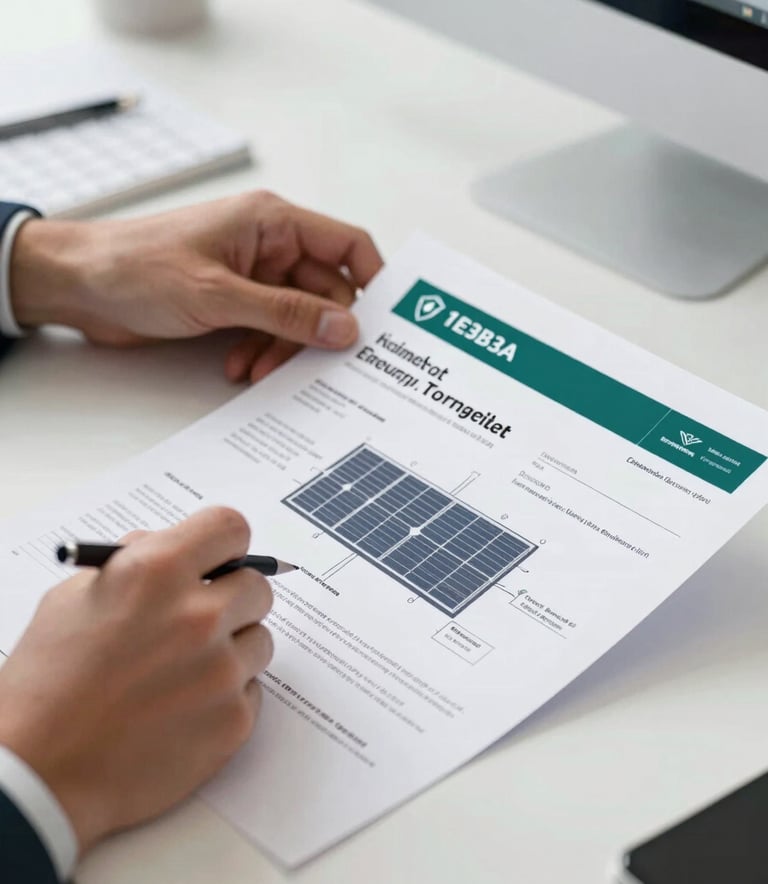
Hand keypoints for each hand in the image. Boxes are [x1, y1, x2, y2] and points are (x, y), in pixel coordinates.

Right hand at [0, 507, 272, 854]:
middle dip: (233, 599)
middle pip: (257, 587)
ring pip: (259, 640)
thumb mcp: (74, 598)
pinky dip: (226, 696)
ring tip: (182, 673)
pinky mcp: (234, 720)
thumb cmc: (46, 684)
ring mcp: (221, 671)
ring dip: (232, 649)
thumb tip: (180, 552)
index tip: (221, 559)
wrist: (38, 774)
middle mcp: (198, 616)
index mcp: (157, 572)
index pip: (229, 528)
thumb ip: (136, 562)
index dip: (226, 544)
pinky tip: (183, 708)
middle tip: (200, 621)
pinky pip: (252, 690)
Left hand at [10, 191, 383, 381]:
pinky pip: (269, 331)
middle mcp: (269, 247)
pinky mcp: (235, 302)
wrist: (80, 285)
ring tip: (256, 370)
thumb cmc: (137, 267)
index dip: (372, 282)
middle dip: (314, 333)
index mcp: (273, 223)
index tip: (383, 325)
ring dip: (282, 349)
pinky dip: (260, 351)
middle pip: (325, 294)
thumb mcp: (219, 293)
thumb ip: (286, 313)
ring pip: (297, 319)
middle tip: (309, 365)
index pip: (347, 246)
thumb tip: (345, 328)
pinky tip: (237, 366)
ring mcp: (253, 276)